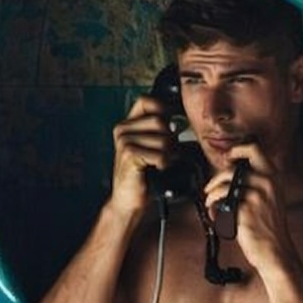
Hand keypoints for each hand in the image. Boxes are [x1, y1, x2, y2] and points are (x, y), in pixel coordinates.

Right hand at [110, 96, 173, 216]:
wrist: (128, 201)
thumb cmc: (142, 176)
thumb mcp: (151, 148)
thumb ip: (160, 131)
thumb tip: (179, 120)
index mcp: (127, 125)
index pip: (146, 101)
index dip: (162, 108)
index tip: (170, 125)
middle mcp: (122, 130)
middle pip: (160, 121)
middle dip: (170, 139)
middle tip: (165, 154)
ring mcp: (124, 142)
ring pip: (163, 139)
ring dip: (168, 155)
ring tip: (160, 164)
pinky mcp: (130, 155)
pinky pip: (160, 154)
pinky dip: (164, 164)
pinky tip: (156, 170)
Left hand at [202, 143, 292, 270]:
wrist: (276, 251)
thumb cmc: (270, 228)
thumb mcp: (271, 199)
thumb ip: (257, 184)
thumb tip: (230, 174)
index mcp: (274, 178)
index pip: (255, 150)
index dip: (237, 150)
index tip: (227, 159)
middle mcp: (266, 183)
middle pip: (231, 169)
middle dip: (215, 179)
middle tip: (209, 189)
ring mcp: (256, 196)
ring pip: (223, 186)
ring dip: (211, 196)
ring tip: (210, 205)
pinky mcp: (245, 210)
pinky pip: (221, 204)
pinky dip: (214, 211)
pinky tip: (216, 219)